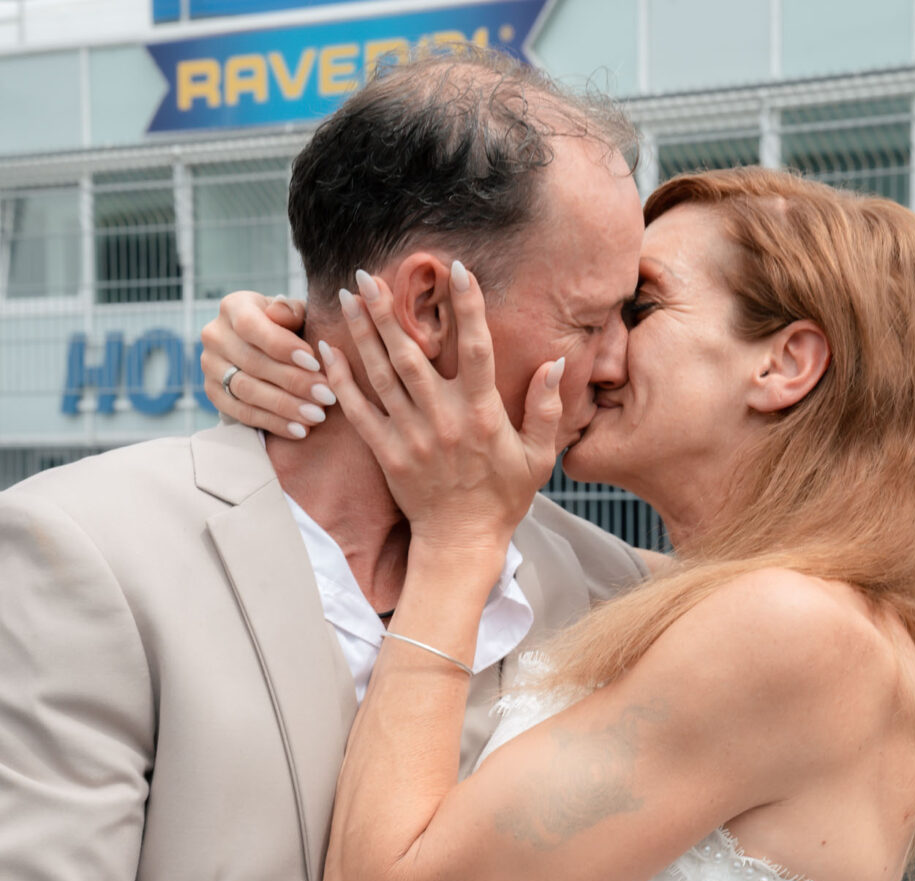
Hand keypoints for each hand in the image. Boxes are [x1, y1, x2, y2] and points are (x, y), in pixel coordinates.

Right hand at [200, 291, 335, 438]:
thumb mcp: (294, 314)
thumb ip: (292, 311)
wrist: (268, 349)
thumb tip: (281, 313)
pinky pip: (242, 413)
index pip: (251, 326)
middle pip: (252, 363)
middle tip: (326, 396)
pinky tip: (299, 430)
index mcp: (234, 307)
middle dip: (293, 382)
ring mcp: (210, 366)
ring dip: (285, 406)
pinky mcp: (213, 394)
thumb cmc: (288, 327)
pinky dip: (273, 423)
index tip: (315, 363)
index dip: (282, 346)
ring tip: (317, 415)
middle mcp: (215, 335)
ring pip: (246, 391)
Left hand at [324, 264, 561, 553]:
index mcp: (482, 414)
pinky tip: (328, 350)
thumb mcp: (537, 456)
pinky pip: (358, 410)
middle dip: (390, 310)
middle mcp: (443, 419)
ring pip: (382, 374)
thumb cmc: (503, 498)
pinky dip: (342, 379)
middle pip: (412, 354)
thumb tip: (551, 363)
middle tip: (371, 273)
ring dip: (364, 332)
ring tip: (350, 295)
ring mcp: (411, 435)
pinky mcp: (387, 453)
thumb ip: (545, 409)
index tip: (457, 269)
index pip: (477, 349)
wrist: (462, 541)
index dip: (469, 307)